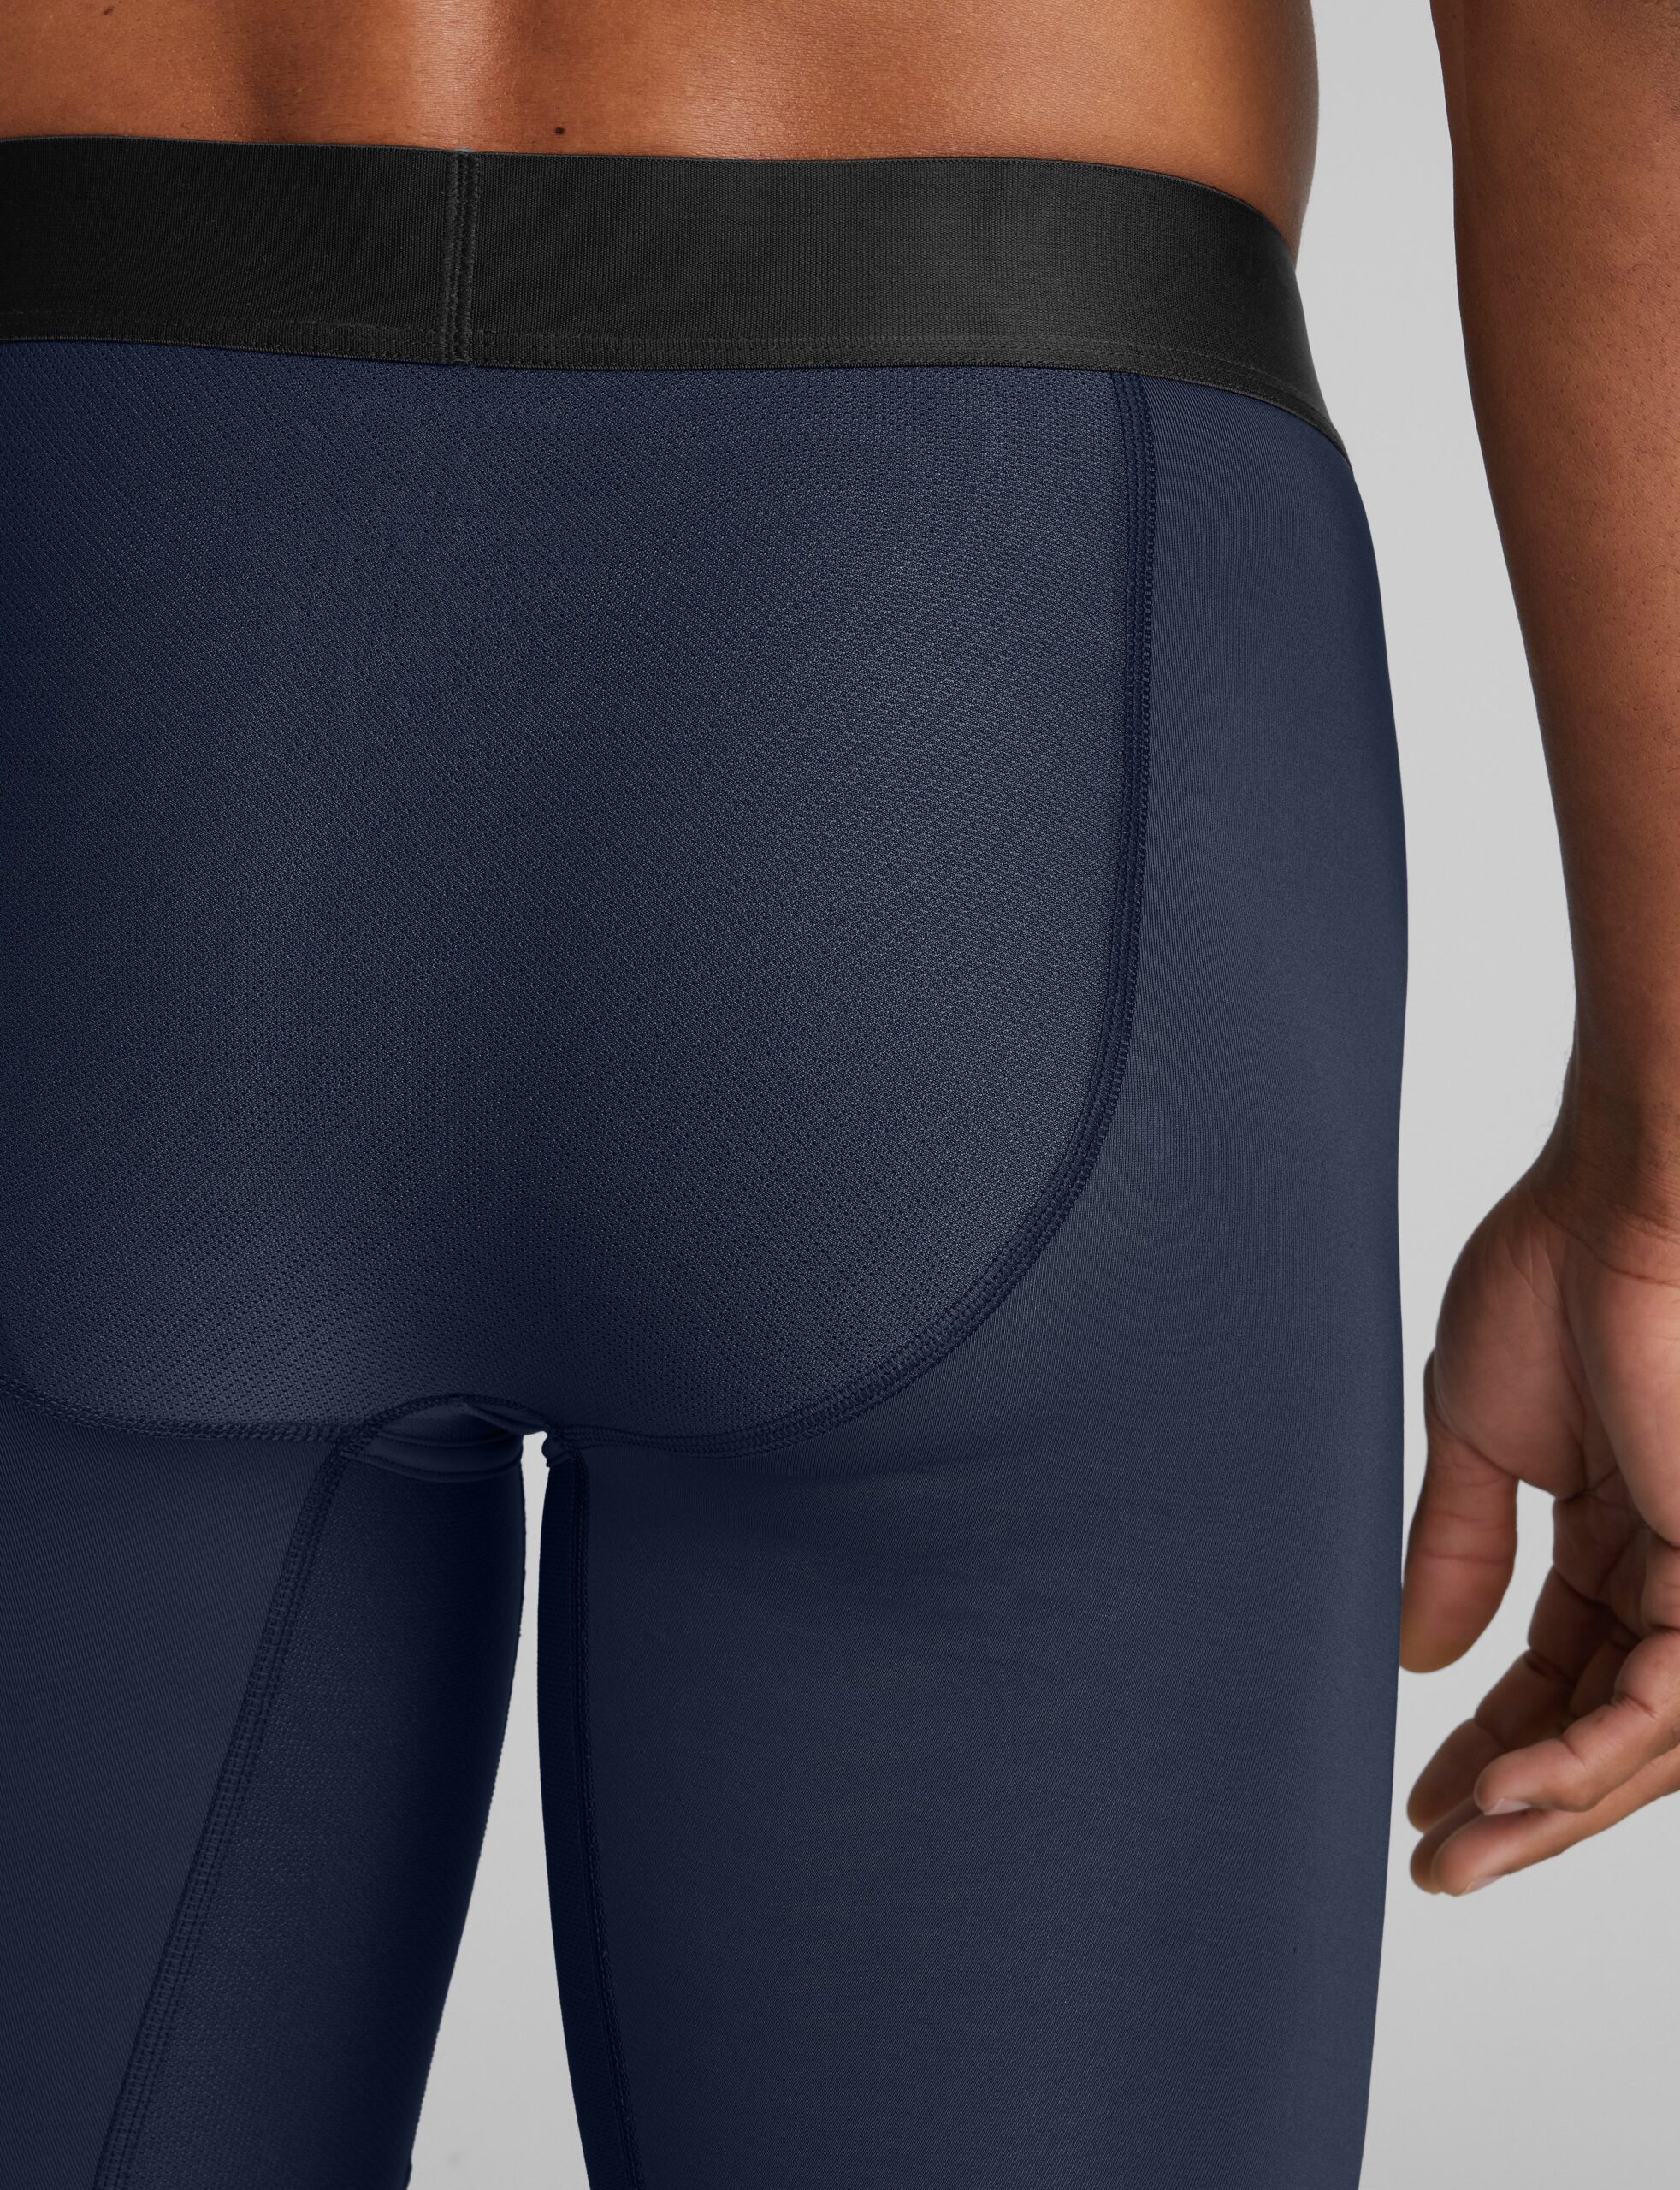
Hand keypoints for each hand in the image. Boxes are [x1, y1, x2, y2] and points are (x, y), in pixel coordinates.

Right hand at [1402, 1141, 1679, 1892]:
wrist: (1619, 1202)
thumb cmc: (1552, 1276)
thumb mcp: (1475, 1437)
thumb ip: (1457, 1550)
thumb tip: (1420, 1655)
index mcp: (1615, 1532)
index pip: (1562, 1672)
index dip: (1495, 1742)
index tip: (1427, 1798)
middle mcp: (1671, 1566)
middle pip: (1605, 1725)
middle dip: (1523, 1804)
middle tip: (1443, 1861)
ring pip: (1644, 1740)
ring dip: (1552, 1806)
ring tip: (1464, 1851)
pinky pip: (1666, 1703)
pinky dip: (1588, 1756)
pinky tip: (1512, 1789)